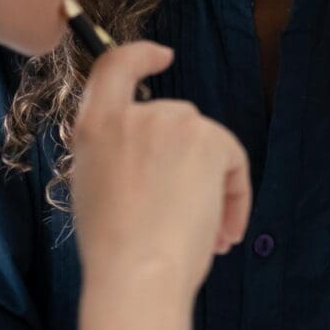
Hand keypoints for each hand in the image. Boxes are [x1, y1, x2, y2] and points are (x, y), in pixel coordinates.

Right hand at [65, 40, 250, 288]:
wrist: (136, 273)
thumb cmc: (114, 250)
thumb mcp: (95, 189)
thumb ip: (116, 157)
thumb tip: (150, 161)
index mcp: (93, 127)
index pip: (114, 68)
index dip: (141, 56)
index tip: (162, 56)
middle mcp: (134, 116)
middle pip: (176, 121)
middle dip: (187, 164)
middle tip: (189, 216)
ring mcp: (173, 124)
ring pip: (207, 146)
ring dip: (212, 187)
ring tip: (208, 238)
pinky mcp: (209, 140)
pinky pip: (232, 163)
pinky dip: (235, 196)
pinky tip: (225, 234)